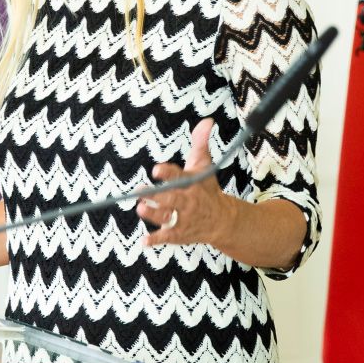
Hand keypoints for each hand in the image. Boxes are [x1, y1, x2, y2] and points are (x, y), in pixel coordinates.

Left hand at [137, 119, 237, 247]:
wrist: (223, 220)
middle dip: (156, 195)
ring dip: (153, 214)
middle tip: (140, 191)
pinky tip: (144, 242)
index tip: (156, 169)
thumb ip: (200, 143)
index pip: (179, 175)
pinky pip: (167, 238)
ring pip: (166, 217)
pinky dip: (155, 240)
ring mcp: (183, 218)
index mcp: (191, 182)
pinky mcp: (179, 233)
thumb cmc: (208, 189)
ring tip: (140, 209)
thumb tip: (207, 120)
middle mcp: (188, 201)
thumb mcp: (204, 165)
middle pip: (171, 198)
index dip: (167, 172)